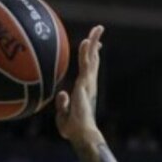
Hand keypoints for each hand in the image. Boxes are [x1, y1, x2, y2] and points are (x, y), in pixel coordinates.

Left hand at [55, 26, 103, 144]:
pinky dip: (87, 51)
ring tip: (98, 28)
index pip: (89, 69)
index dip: (91, 57)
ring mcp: (88, 83)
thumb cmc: (73, 129)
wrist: (81, 134)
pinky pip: (86, 64)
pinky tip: (87, 41)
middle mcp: (89, 83)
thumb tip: (63, 93)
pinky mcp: (85, 84)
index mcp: (85, 89)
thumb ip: (62, 104)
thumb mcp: (63, 116)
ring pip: (91, 58)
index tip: (95, 47)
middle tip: (99, 29)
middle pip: (93, 59)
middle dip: (95, 44)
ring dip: (94, 42)